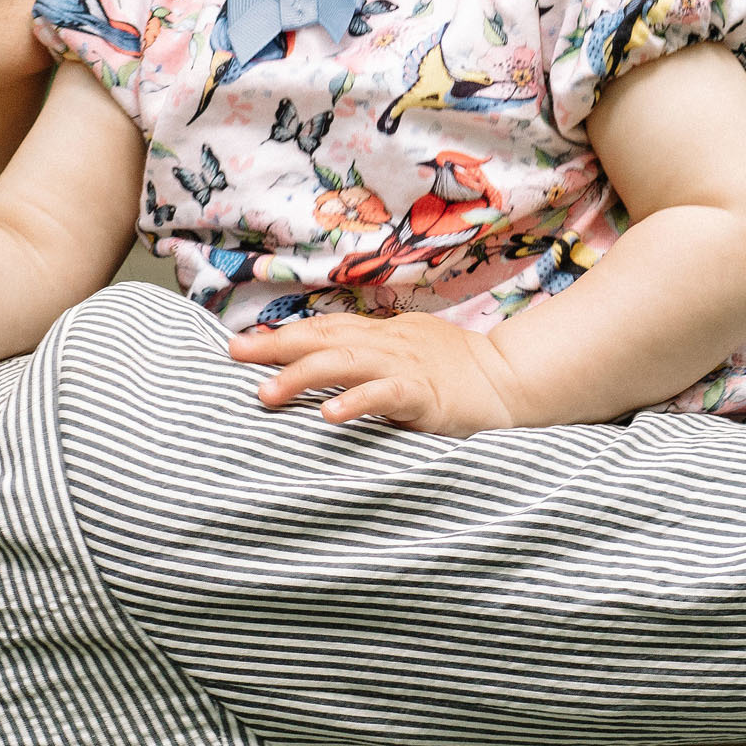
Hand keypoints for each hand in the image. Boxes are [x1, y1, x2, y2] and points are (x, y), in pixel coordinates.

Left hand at [228, 311, 532, 435]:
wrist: (510, 380)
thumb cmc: (454, 370)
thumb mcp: (406, 352)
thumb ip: (368, 356)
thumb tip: (320, 361)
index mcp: (381, 334)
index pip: (323, 330)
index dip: (281, 335)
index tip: (239, 344)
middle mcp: (387, 343)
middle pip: (323, 339)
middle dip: (276, 347)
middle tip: (235, 355)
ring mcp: (406, 367)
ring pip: (346, 364)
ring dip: (302, 376)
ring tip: (266, 393)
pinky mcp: (425, 395)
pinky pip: (385, 395)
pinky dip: (355, 402)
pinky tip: (328, 416)